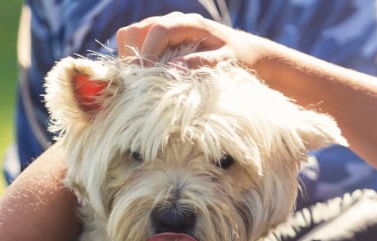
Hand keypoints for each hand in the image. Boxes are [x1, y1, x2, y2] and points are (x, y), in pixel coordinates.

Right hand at [115, 11, 267, 68]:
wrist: (246, 52)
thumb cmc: (238, 58)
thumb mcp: (225, 62)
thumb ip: (200, 63)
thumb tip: (171, 70)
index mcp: (188, 23)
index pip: (156, 31)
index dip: (145, 54)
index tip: (142, 79)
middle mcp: (172, 21)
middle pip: (135, 31)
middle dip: (133, 57)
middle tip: (141, 84)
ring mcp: (163, 29)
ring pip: (130, 37)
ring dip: (131, 58)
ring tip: (142, 81)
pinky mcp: (159, 40)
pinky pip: (135, 45)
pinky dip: (134, 60)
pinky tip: (147, 78)